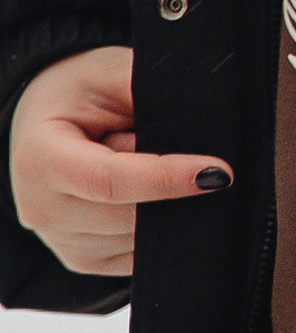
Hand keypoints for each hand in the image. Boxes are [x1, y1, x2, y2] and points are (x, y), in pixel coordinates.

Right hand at [8, 46, 230, 278]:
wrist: (46, 122)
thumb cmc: (79, 93)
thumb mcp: (109, 72)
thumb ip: (146, 91)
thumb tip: (202, 119)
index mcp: (39, 158)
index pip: (110, 181)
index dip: (167, 178)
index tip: (219, 172)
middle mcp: (41, 208)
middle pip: (130, 215)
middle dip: (168, 186)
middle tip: (159, 145)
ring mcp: (60, 242)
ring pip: (140, 239)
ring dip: (163, 206)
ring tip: (138, 164)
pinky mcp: (84, 260)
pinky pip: (140, 255)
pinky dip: (157, 228)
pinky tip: (143, 196)